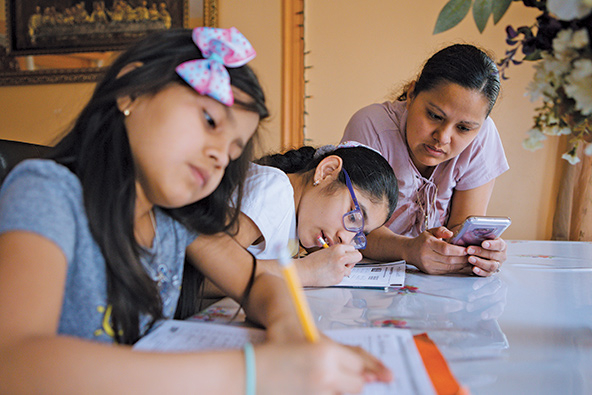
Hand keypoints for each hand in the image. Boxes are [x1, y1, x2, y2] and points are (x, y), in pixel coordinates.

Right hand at [255, 338, 391, 394]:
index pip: (360, 364)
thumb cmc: (278, 350)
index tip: (382, 376)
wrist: (250, 370)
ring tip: (322, 381)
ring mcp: (318, 391)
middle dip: (355, 384)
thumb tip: (371, 374)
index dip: (368, 370)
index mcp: (326, 351)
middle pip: (357, 384)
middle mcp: (325, 372)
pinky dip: (328, 394)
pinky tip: (316, 388)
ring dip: (339, 391)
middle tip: (347, 380)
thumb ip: (341, 357)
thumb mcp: (311, 346)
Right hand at [297, 244, 361, 286]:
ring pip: (350, 268)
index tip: (347, 255)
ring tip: (333, 268)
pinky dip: (338, 276)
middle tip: (347, 262)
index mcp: (338, 248)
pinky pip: (343, 276)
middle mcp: (341, 257)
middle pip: (358, 256)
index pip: (353, 248)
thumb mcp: (327, 251)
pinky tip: (330, 273)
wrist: (305, 271)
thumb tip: (348, 256)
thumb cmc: (313, 261)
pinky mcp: (339, 278)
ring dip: (344, 269)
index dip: (349, 252)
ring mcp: (341, 268)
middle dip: (353, 259)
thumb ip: (338, 252)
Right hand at [404, 227, 470, 274]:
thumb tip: (451, 233)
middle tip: (473, 255)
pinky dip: (457, 269)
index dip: (457, 250)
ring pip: (449, 267)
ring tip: (470, 261)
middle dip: (463, 258)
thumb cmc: (423, 240)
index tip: (467, 249)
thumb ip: (441, 230)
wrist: (410, 251)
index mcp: (427, 243)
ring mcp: (428, 265)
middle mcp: (426, 255)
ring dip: (462, 265)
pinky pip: (446, 271)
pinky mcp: (430, 272)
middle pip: (448, 259)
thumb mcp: (430, 231)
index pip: (445, 249)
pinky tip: (463, 266)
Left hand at [465, 238, 506, 276]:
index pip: (499, 244)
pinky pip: (487, 273)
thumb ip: (478, 235)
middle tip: (469, 249)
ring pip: (491, 265)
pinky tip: (474, 268)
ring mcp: (497, 265)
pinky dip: (480, 271)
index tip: (483, 243)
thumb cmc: (480, 243)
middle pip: (494, 255)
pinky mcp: (491, 272)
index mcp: (501, 245)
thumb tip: (467, 233)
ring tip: (470, 258)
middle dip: (480, 252)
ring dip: (480, 262)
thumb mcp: (481, 237)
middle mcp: (501, 256)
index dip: (492, 244)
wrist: (480, 252)